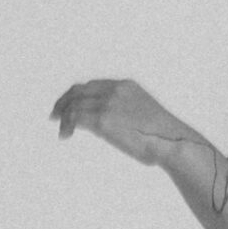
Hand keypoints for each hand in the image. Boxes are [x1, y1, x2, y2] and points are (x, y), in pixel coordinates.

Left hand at [49, 77, 190, 167]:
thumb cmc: (164, 138)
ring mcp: (108, 104)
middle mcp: (115, 90)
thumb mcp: (144, 116)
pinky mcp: (103, 120)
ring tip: (61, 130)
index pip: (92, 85)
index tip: (69, 105)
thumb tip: (119, 126)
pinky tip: (65, 135)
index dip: (76, 94)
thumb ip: (128, 113)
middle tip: (55, 116)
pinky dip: (66, 125)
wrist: (172, 143)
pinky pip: (75, 118)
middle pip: (79, 91)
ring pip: (74, 104)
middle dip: (64, 102)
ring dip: (63, 116)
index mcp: (126, 86)